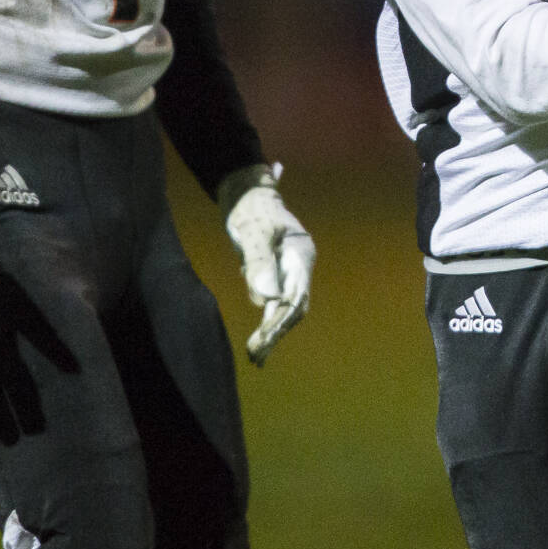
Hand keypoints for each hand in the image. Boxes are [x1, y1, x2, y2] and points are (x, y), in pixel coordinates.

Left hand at [220, 164, 315, 364]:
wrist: (245, 192)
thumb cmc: (249, 208)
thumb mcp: (252, 232)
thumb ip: (260, 263)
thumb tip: (267, 300)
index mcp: (301, 255)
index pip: (296, 296)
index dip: (279, 321)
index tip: (261, 341)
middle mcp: (300, 265)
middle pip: (295, 306)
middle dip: (277, 331)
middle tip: (256, 356)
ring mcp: (289, 270)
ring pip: (286, 307)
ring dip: (273, 331)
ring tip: (256, 356)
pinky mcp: (276, 273)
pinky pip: (275, 302)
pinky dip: (267, 321)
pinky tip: (258, 340)